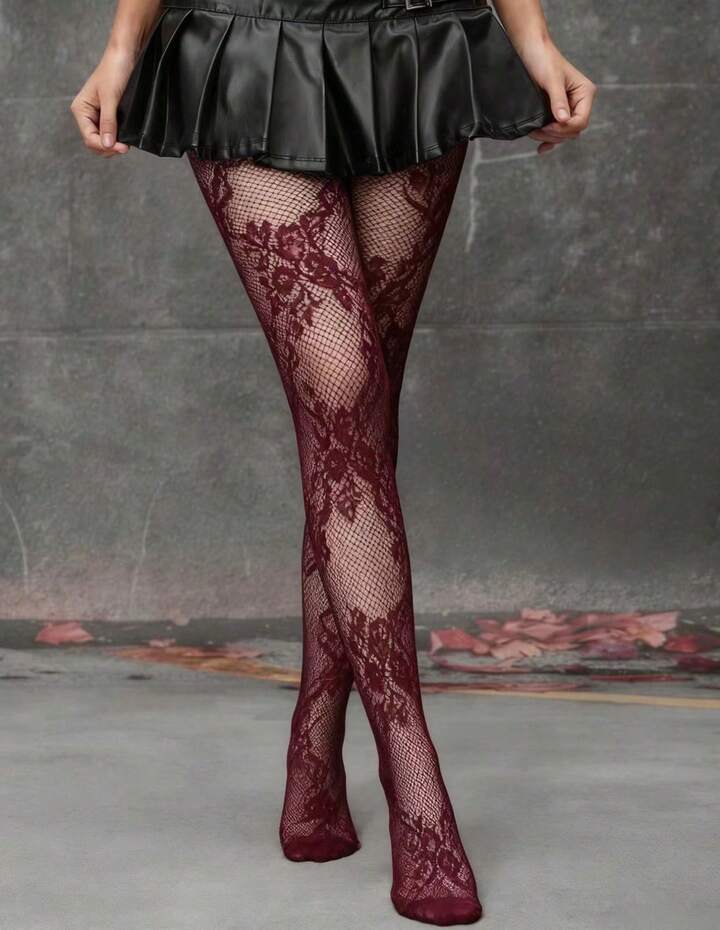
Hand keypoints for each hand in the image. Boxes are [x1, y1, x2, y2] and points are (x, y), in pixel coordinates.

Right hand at [70, 45, 136, 157]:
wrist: (125, 55)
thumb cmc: (114, 71)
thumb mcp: (111, 98)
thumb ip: (108, 122)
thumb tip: (107, 144)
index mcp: (80, 110)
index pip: (89, 138)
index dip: (105, 146)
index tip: (123, 148)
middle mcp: (86, 114)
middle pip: (94, 143)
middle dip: (108, 148)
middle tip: (125, 147)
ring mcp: (97, 116)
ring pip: (103, 141)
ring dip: (113, 145)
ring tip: (126, 141)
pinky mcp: (108, 115)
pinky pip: (110, 134)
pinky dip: (117, 138)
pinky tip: (125, 136)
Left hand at [518, 38, 596, 154]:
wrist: (531, 49)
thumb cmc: (544, 59)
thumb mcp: (552, 80)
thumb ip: (558, 100)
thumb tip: (564, 120)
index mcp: (585, 93)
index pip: (581, 121)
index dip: (565, 129)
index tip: (547, 127)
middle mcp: (579, 102)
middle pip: (573, 130)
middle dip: (556, 134)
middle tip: (537, 131)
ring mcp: (568, 108)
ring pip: (564, 133)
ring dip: (549, 137)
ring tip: (534, 132)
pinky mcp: (556, 112)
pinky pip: (557, 132)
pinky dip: (550, 141)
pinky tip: (542, 148)